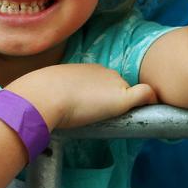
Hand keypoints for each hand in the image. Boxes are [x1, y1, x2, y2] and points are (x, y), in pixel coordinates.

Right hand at [6, 64, 155, 129]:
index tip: (94, 108)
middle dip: (114, 101)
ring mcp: (114, 84)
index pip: (102, 83)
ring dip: (126, 105)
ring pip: (128, 94)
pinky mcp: (122, 98)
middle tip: (102, 117)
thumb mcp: (45, 90)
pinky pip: (145, 95)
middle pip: (117, 88)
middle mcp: (103, 72)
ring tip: (115, 119)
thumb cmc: (38, 95)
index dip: (101, 96)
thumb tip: (34, 108)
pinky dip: (151, 99)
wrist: (43, 96)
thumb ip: (52, 96)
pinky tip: (153, 106)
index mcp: (86, 69)